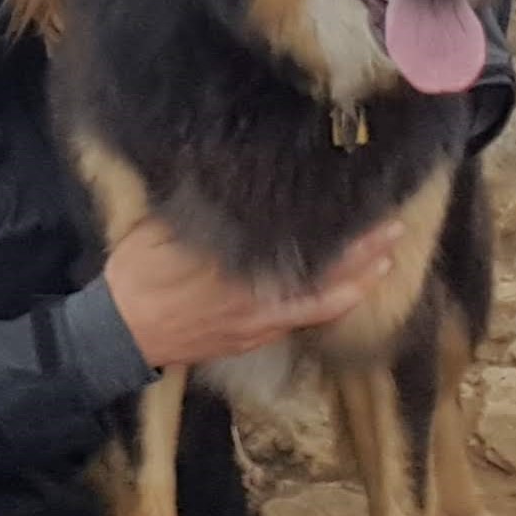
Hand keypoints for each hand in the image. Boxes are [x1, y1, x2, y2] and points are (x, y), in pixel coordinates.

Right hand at [102, 215, 403, 368]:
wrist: (121, 333)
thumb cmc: (135, 276)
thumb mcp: (156, 230)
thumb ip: (195, 209)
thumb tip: (222, 177)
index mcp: (235, 268)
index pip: (297, 245)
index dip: (333, 229)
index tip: (357, 204)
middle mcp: (257, 299)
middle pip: (325, 277)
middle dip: (363, 254)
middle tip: (394, 230)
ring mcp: (260, 324)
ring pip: (323, 306)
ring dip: (357, 284)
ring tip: (385, 263)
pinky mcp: (255, 338)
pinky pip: (304, 321)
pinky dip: (330, 305)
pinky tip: (344, 294)